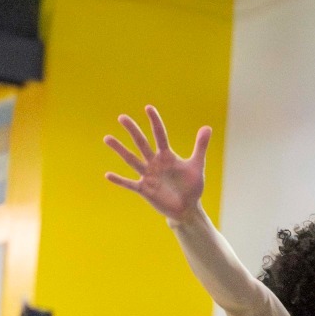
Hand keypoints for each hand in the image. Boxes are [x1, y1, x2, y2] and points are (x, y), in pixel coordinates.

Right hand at [104, 107, 210, 221]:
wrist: (187, 208)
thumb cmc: (191, 186)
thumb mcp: (196, 165)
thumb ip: (200, 146)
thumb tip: (207, 127)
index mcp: (167, 156)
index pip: (160, 135)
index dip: (155, 122)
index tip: (148, 107)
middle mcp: (155, 163)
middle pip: (142, 143)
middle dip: (133, 130)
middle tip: (122, 117)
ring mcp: (148, 176)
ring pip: (132, 160)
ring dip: (120, 149)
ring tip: (107, 138)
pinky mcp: (145, 190)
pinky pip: (130, 184)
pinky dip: (120, 180)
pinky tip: (108, 175)